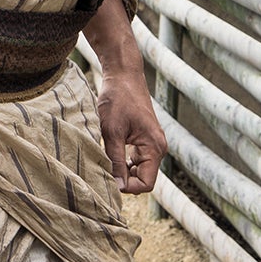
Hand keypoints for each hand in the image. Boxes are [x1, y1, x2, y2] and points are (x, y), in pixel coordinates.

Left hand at [96, 62, 165, 193]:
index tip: (108, 179)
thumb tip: (118, 186)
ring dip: (122, 170)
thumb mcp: (112, 131)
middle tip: (102, 170)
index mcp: (154, 148)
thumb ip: (115, 160)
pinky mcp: (144, 139)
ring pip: (139, 170)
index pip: (146, 184)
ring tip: (104, 160)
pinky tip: (108, 153)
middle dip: (124, 179)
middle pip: (143, 179)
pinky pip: (136, 159)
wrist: (123, 75)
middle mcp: (158, 148)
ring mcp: (152, 143)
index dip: (127, 186)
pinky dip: (123, 161)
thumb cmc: (117, 99)